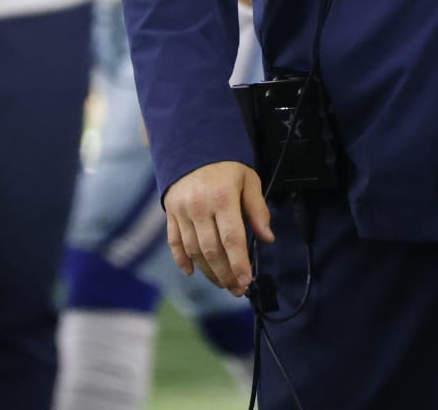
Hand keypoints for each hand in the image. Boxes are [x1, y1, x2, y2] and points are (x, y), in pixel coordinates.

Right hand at [163, 160, 273, 295]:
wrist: (193, 148)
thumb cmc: (227, 167)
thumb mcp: (249, 180)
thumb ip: (258, 209)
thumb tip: (267, 238)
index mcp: (222, 197)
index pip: (232, 239)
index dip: (239, 263)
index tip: (247, 281)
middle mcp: (199, 207)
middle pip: (212, 250)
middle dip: (226, 274)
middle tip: (237, 289)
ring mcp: (181, 211)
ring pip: (194, 251)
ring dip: (208, 272)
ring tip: (223, 284)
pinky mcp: (170, 214)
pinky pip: (175, 243)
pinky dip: (182, 261)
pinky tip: (193, 273)